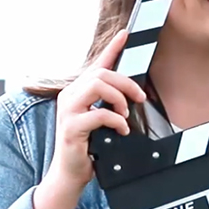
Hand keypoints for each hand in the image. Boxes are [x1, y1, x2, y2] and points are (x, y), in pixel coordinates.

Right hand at [51, 30, 145, 191]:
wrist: (71, 173)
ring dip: (119, 99)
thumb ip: (112, 104)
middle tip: (139, 98)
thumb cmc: (90, 146)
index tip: (126, 34)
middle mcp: (70, 96)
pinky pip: (99, 113)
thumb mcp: (103, 121)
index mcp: (79, 92)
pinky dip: (116, 121)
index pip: (97, 64)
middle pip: (101, 73)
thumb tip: (134, 95)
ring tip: (125, 115)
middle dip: (126, 83)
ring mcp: (68, 110)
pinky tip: (121, 130)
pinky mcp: (70, 127)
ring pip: (98, 85)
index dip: (112, 48)